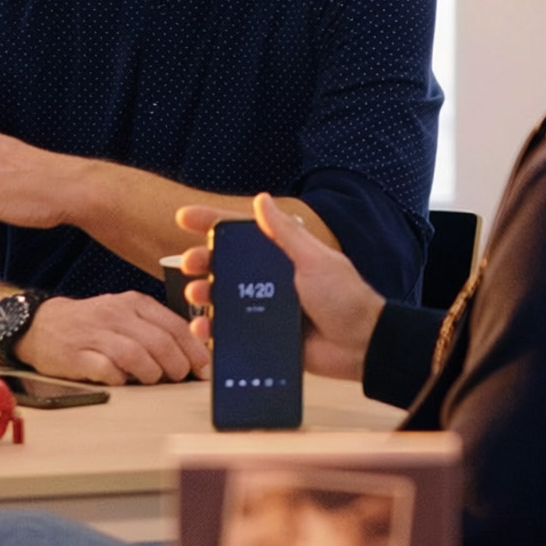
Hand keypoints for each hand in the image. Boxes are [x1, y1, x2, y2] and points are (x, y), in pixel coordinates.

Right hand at [15, 292, 206, 384]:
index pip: (174, 326)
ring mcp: (95, 334)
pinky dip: (120, 379)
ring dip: (151, 373)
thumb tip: (193, 356)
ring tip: (153, 380)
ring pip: (135, 354)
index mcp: (133, 303)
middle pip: (159, 342)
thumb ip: (156, 330)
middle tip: (179, 378)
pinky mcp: (76, 355)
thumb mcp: (126, 315)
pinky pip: (106, 369)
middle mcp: (115, 314)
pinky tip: (123, 381)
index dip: (195, 351)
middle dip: (177, 365)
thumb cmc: (92, 325)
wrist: (41, 325)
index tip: (205, 370)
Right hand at [176, 194, 385, 380]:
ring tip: (197, 295)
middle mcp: (270, 279)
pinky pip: (231, 331)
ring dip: (204, 294)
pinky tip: (203, 329)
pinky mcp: (264, 336)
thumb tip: (261, 200)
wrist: (361, 346)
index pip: (241, 232)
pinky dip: (213, 330)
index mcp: (282, 255)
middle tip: (188, 264)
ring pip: (223, 297)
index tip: (183, 217)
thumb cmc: (345, 298)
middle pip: (225, 264)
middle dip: (202, 261)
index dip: (211, 223)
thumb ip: (285, 233)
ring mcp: (265, 308)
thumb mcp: (314, 260)